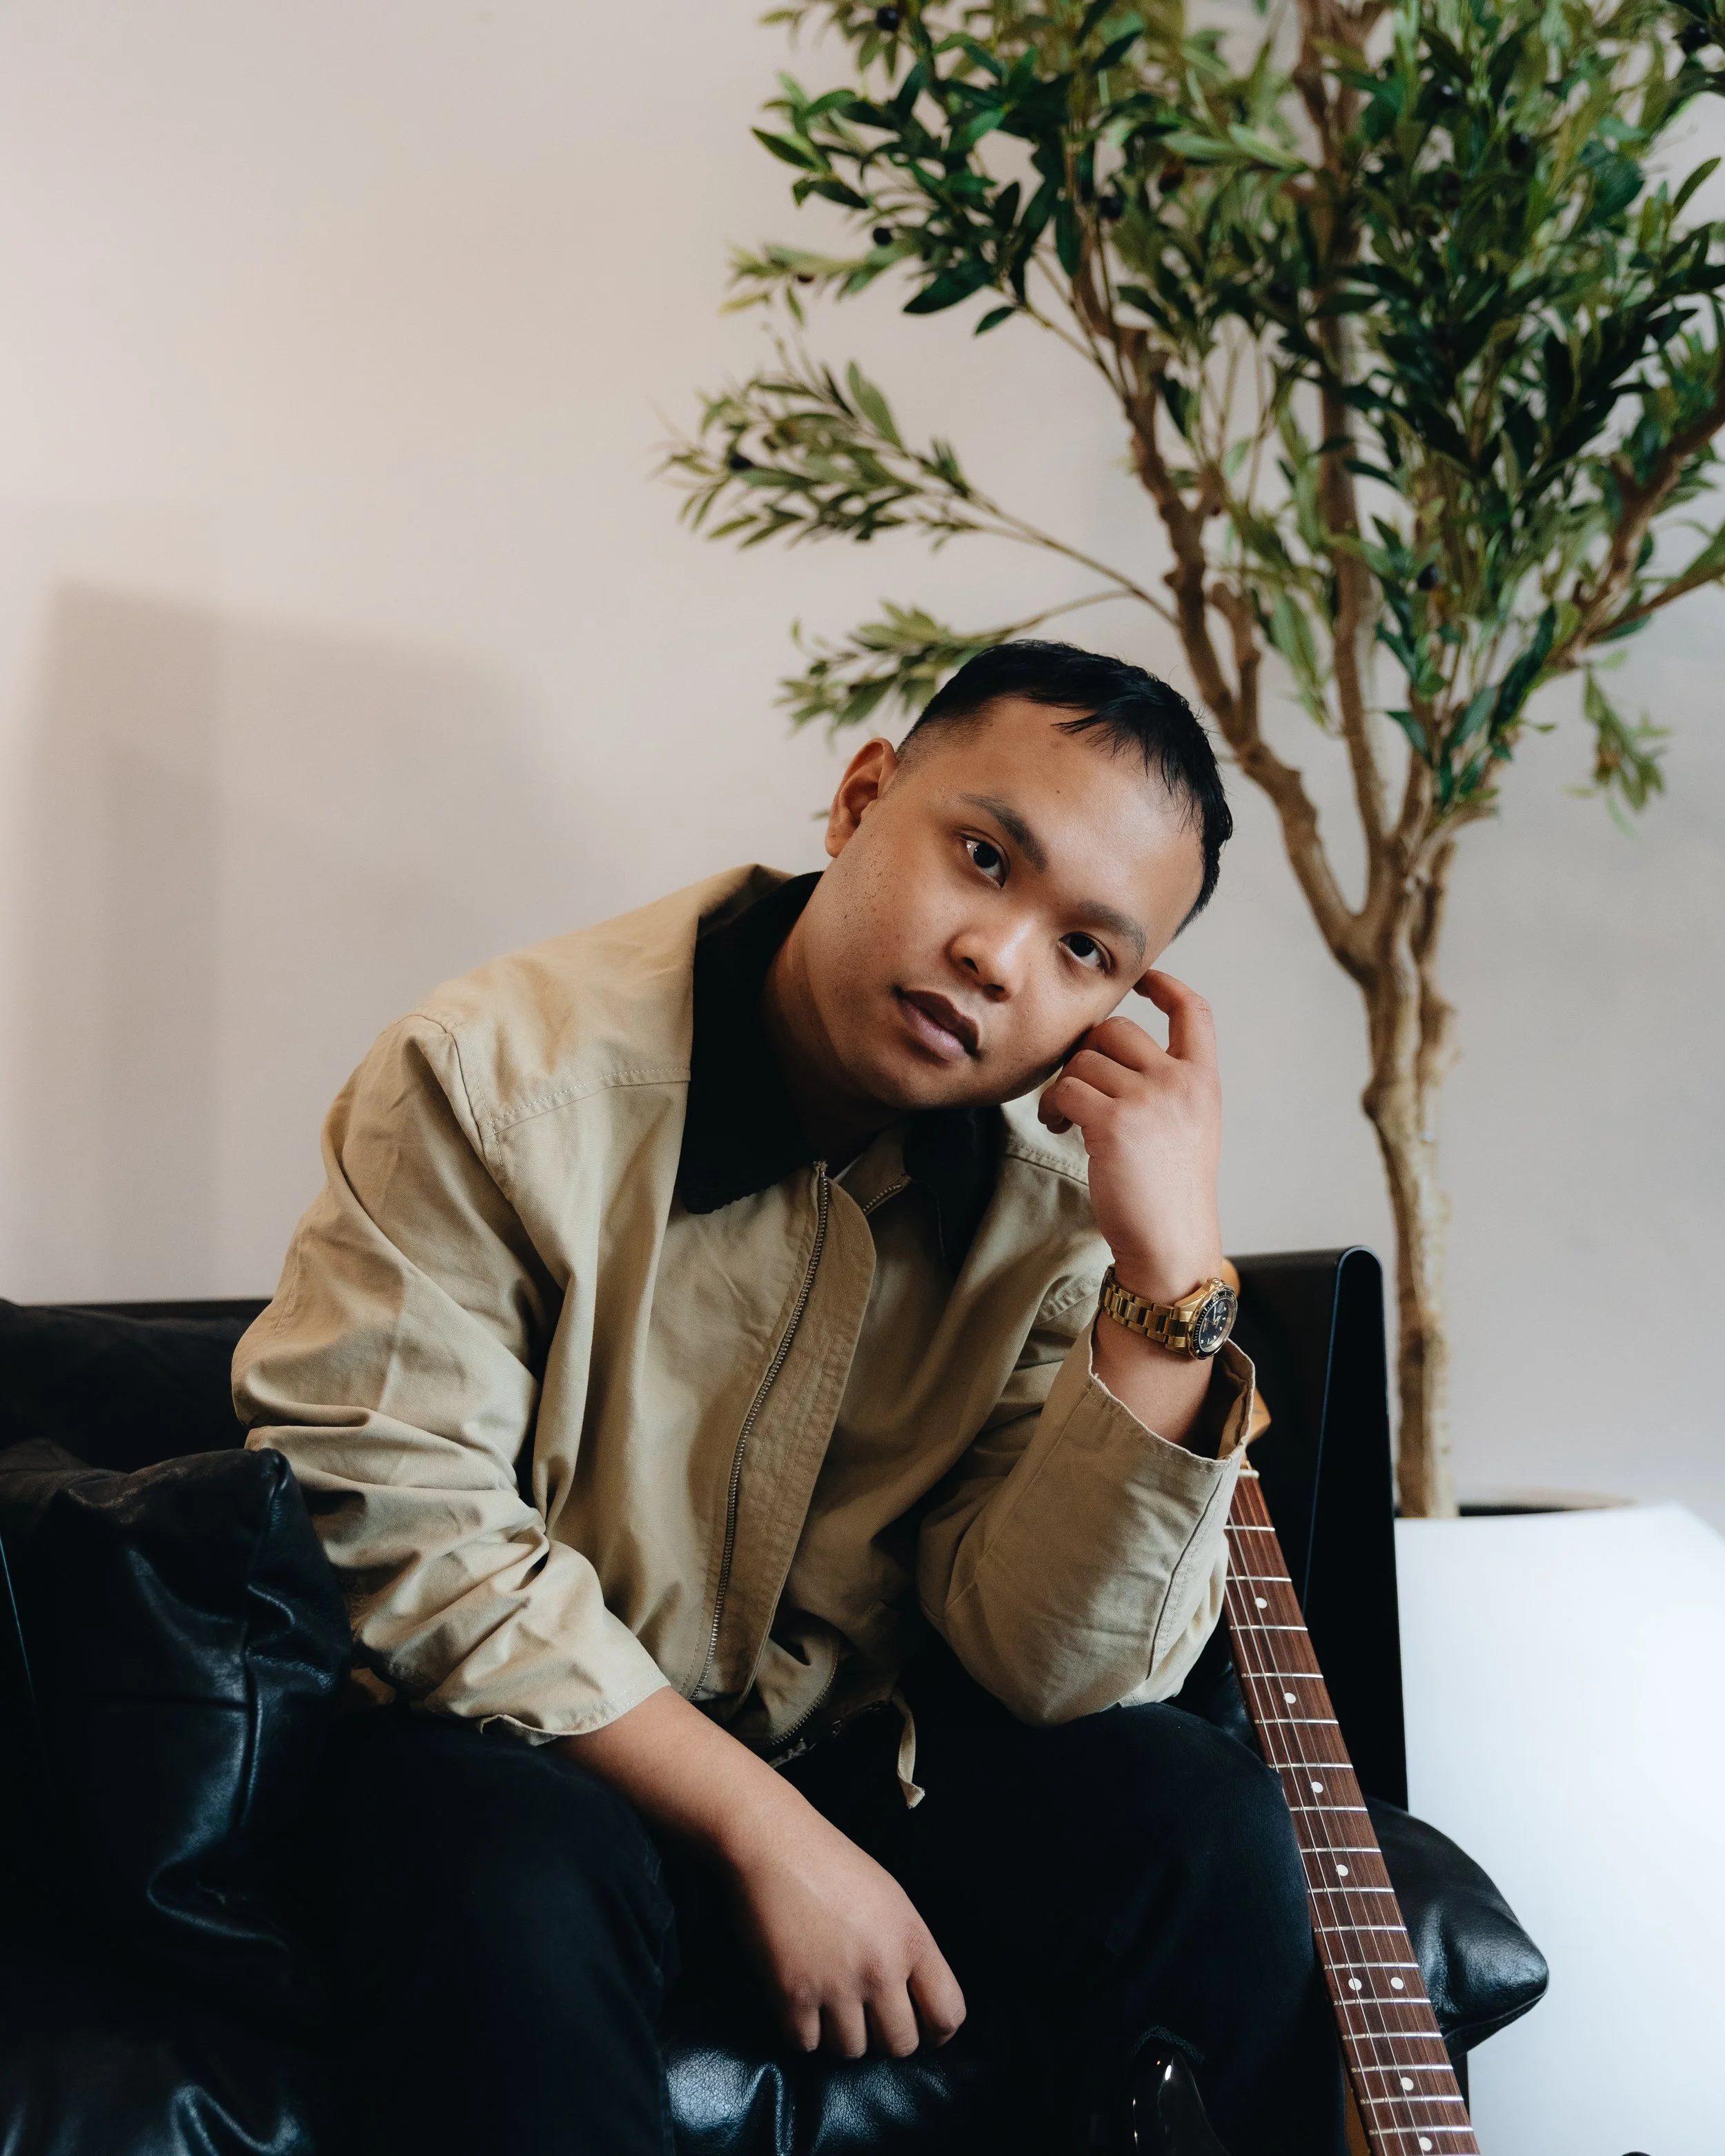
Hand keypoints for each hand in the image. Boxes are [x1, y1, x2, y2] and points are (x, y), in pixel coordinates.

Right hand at [723, 1803, 965, 2058]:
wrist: (774, 1844)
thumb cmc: (832, 1864)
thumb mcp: (892, 1900)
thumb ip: (908, 1951)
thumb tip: (912, 2001)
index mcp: (912, 1940)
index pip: (948, 2014)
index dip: (936, 2032)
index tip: (920, 2030)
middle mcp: (881, 1968)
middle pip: (900, 2044)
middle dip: (884, 2038)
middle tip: (867, 2019)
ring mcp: (837, 1984)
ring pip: (852, 2052)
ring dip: (840, 2035)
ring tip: (829, 2006)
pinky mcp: (792, 1994)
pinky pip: (806, 2045)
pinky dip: (802, 2032)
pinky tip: (800, 2004)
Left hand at [1036, 970, 1222, 1304]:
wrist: (1171, 1244)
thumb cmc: (1170, 1192)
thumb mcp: (1189, 1126)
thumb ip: (1166, 1084)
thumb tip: (1108, 1050)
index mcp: (1203, 1081)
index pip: (1194, 1011)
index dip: (1166, 986)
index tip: (1143, 982)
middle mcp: (1181, 1082)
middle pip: (1115, 1030)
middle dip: (1085, 1056)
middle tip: (1077, 1093)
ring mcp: (1149, 1099)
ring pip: (1082, 1061)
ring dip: (1063, 1087)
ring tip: (1066, 1121)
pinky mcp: (1113, 1123)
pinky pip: (1065, 1089)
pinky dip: (1052, 1107)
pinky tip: (1060, 1128)